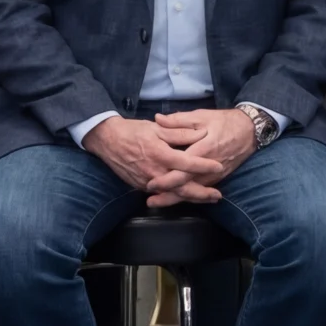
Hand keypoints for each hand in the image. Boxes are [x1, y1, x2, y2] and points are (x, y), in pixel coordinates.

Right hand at [82, 116, 225, 204]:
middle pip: (182, 187)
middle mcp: (155, 172)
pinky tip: (187, 196)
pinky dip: (176, 196)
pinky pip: (162, 194)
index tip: (218, 166)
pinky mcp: (141, 186)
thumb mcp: (157, 127)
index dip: (204, 165)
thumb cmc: (133, 131)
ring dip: (191, 197)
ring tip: (207, 198)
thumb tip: (200, 134)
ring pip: (173, 194)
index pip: (187, 163)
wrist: (107, 140)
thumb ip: (179, 132)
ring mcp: (147, 182)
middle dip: (201, 193)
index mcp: (160, 154)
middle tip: (217, 195)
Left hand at [148, 108, 258, 203]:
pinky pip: (201, 190)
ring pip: (193, 192)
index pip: (183, 170)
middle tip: (149, 201)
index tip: (151, 183)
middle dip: (168, 196)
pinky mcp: (218, 177)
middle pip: (187, 186)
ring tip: (157, 203)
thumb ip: (179, 120)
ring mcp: (215, 174)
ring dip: (176, 199)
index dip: (167, 179)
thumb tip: (158, 119)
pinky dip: (188, 196)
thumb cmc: (224, 121)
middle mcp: (209, 167)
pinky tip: (175, 199)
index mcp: (203, 149)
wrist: (250, 130)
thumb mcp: (202, 116)